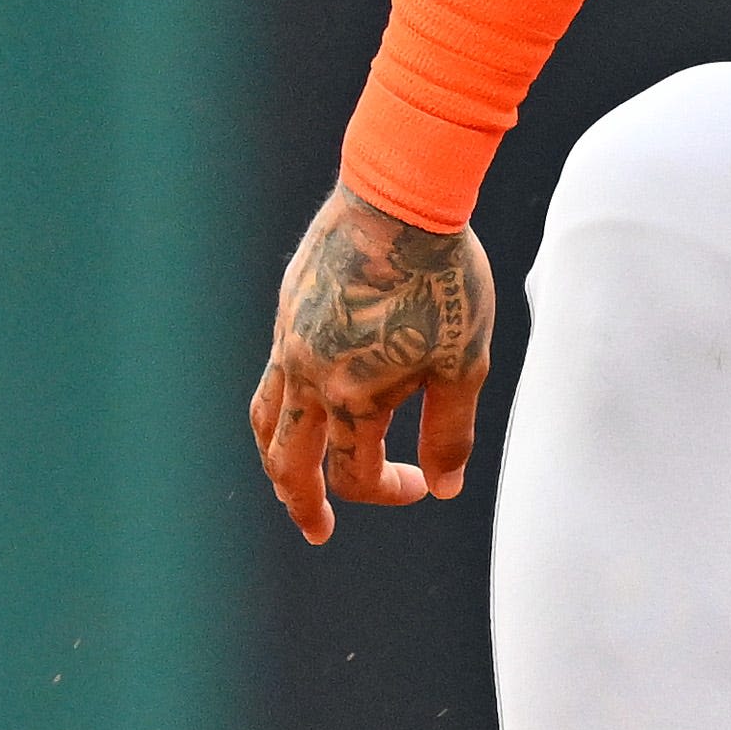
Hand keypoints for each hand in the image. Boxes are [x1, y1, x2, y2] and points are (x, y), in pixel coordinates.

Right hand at [249, 184, 496, 542]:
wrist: (401, 200)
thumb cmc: (444, 281)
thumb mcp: (464, 365)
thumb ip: (450, 432)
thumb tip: (446, 487)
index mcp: (350, 398)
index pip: (354, 475)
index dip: (388, 491)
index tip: (422, 484)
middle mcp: (306, 376)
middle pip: (287, 461)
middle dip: (302, 502)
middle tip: (319, 529)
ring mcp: (287, 341)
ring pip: (266, 418)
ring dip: (279, 457)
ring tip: (293, 481)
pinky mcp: (286, 309)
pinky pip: (272, 371)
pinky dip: (283, 403)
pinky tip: (310, 401)